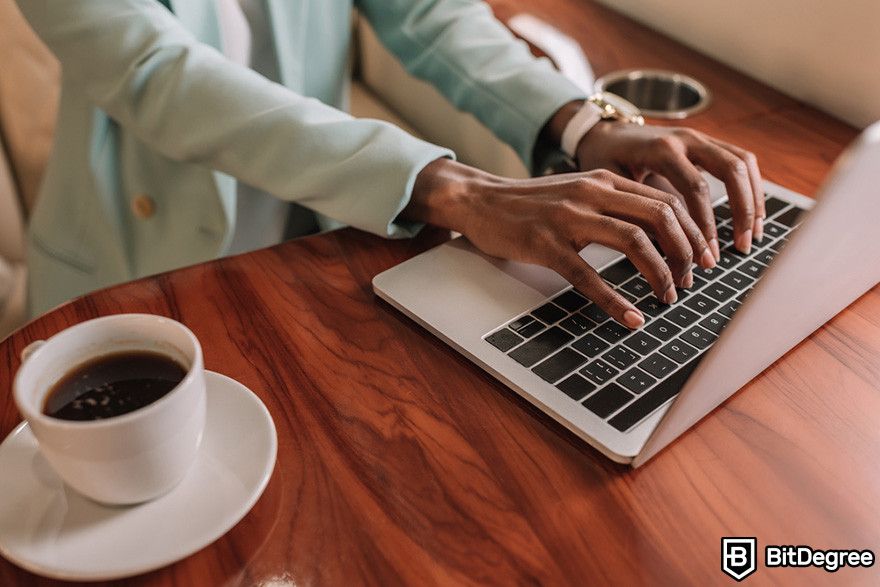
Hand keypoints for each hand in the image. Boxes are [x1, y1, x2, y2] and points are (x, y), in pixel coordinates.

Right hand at [404, 159, 717, 328]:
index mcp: (605, 181)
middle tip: (690, 282)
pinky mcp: (545, 245)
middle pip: (660, 217)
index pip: (666, 200)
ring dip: (659, 274)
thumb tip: (659, 232)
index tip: (704, 259)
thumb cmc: (532, 203)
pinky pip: (587, 276)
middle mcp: (592, 193)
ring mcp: (568, 218)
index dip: (694, 232)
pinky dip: (614, 301)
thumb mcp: (579, 193)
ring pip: (633, 241)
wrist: (480, 200)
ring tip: (667, 297)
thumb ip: (615, 204)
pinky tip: (629, 318)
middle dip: (686, 253)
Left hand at [575, 121, 765, 255]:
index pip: (695, 188)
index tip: (707, 256)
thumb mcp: (611, 185)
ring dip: (753, 200)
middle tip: (740, 248)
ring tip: (752, 235)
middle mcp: (686, 138)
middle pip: (731, 170)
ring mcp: (700, 137)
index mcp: (661, 149)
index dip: (705, 225)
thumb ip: (637, 211)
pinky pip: (740, 160)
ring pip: (743, 163)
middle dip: (741, 211)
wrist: (603, 132)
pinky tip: (751, 215)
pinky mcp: (706, 143)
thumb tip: (663, 253)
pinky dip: (751, 187)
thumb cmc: (603, 159)